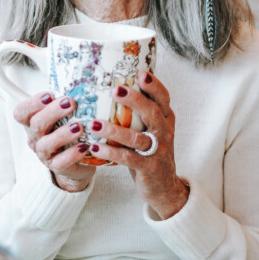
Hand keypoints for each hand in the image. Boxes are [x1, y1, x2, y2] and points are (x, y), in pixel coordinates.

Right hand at [13, 92, 96, 191]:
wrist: (76, 161)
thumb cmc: (67, 130)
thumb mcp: (63, 114)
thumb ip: (64, 99)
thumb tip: (81, 76)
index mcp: (32, 121)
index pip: (21, 112)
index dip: (32, 103)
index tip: (49, 94)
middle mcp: (35, 137)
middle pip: (35, 124)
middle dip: (52, 112)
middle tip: (70, 103)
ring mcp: (44, 154)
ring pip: (46, 144)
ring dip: (62, 134)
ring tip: (79, 126)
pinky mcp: (56, 167)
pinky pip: (60, 162)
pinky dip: (72, 154)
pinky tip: (84, 146)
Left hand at [86, 71, 188, 218]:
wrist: (164, 186)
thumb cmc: (150, 151)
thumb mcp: (151, 130)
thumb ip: (139, 112)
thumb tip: (112, 84)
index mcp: (166, 119)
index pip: (163, 98)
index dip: (154, 85)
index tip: (141, 73)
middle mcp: (164, 132)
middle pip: (152, 112)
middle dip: (134, 99)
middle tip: (115, 89)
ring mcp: (158, 151)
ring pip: (136, 137)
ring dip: (113, 130)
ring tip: (93, 123)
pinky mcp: (149, 168)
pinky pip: (128, 159)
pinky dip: (110, 152)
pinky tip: (94, 148)